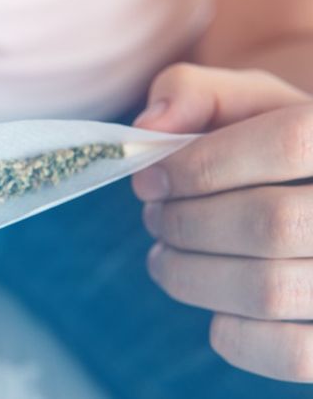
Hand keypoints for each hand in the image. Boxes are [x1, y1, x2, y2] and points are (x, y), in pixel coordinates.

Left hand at [131, 63, 312, 381]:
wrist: (309, 191)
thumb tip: (149, 126)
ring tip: (164, 258)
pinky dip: (233, 335)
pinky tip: (214, 307)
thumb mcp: (243, 100)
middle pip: (269, 223)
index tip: (148, 180)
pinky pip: (290, 352)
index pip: (289, 142)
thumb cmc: (272, 140)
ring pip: (269, 289)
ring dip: (190, 275)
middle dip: (186, 223)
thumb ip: (193, 91)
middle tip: (155, 220)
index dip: (202, 164)